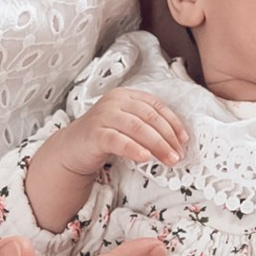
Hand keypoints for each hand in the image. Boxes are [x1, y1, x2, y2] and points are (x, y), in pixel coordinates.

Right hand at [42, 89, 187, 181]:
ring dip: (158, 145)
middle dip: (168, 137)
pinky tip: (145, 158)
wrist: (71, 149)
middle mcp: (115, 102)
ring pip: (138, 128)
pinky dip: (134, 149)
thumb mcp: (127, 126)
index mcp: (126, 96)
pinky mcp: (95, 133)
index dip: (173, 122)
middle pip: (150, 117)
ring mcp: (103, 116)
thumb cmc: (104, 137)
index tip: (184, 139)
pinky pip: (118, 140)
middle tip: (179, 154)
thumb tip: (176, 141)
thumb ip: (147, 127)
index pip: (156, 106)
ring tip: (169, 159)